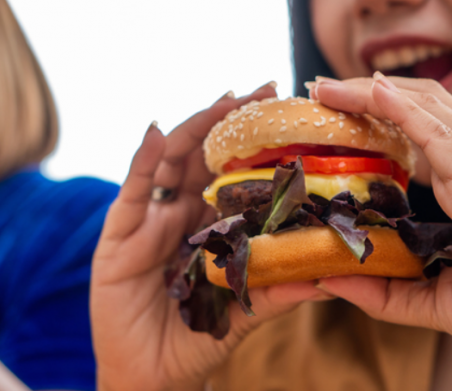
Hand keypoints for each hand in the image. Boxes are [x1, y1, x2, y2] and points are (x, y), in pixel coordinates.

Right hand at [90, 84, 327, 390]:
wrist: (154, 374)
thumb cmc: (200, 339)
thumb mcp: (245, 310)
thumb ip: (279, 290)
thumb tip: (330, 276)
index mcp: (214, 225)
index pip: (236, 174)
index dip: (259, 145)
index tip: (288, 114)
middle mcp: (184, 213)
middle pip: (206, 157)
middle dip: (231, 122)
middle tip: (263, 89)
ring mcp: (152, 219)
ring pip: (173, 162)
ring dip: (196, 128)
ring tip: (224, 101)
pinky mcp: (120, 234)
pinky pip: (133, 190)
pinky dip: (144, 160)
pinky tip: (158, 132)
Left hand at [310, 74, 451, 389]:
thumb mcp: (430, 299)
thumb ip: (382, 291)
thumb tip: (328, 280)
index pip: (420, 128)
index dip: (379, 111)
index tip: (334, 109)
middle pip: (420, 107)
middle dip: (368, 92)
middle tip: (320, 90)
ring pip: (427, 109)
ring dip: (374, 91)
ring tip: (327, 87)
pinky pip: (441, 134)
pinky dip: (405, 109)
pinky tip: (373, 91)